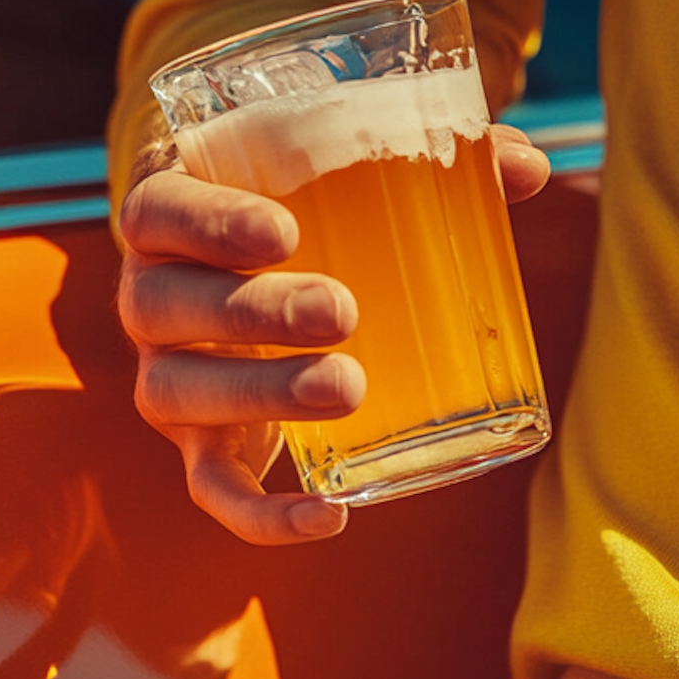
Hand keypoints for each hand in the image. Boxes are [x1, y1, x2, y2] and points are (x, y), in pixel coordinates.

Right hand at [117, 124, 551, 544]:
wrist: (244, 283)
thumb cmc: (298, 210)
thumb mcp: (338, 176)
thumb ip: (425, 162)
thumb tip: (529, 168)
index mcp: (168, 216)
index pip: (159, 212)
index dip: (209, 223)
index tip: (283, 231)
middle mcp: (149, 297)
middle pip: (165, 306)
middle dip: (253, 314)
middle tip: (343, 312)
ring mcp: (168, 377)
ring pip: (181, 394)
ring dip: (262, 396)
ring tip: (348, 388)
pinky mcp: (200, 447)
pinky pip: (215, 491)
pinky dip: (265, 516)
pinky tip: (331, 517)